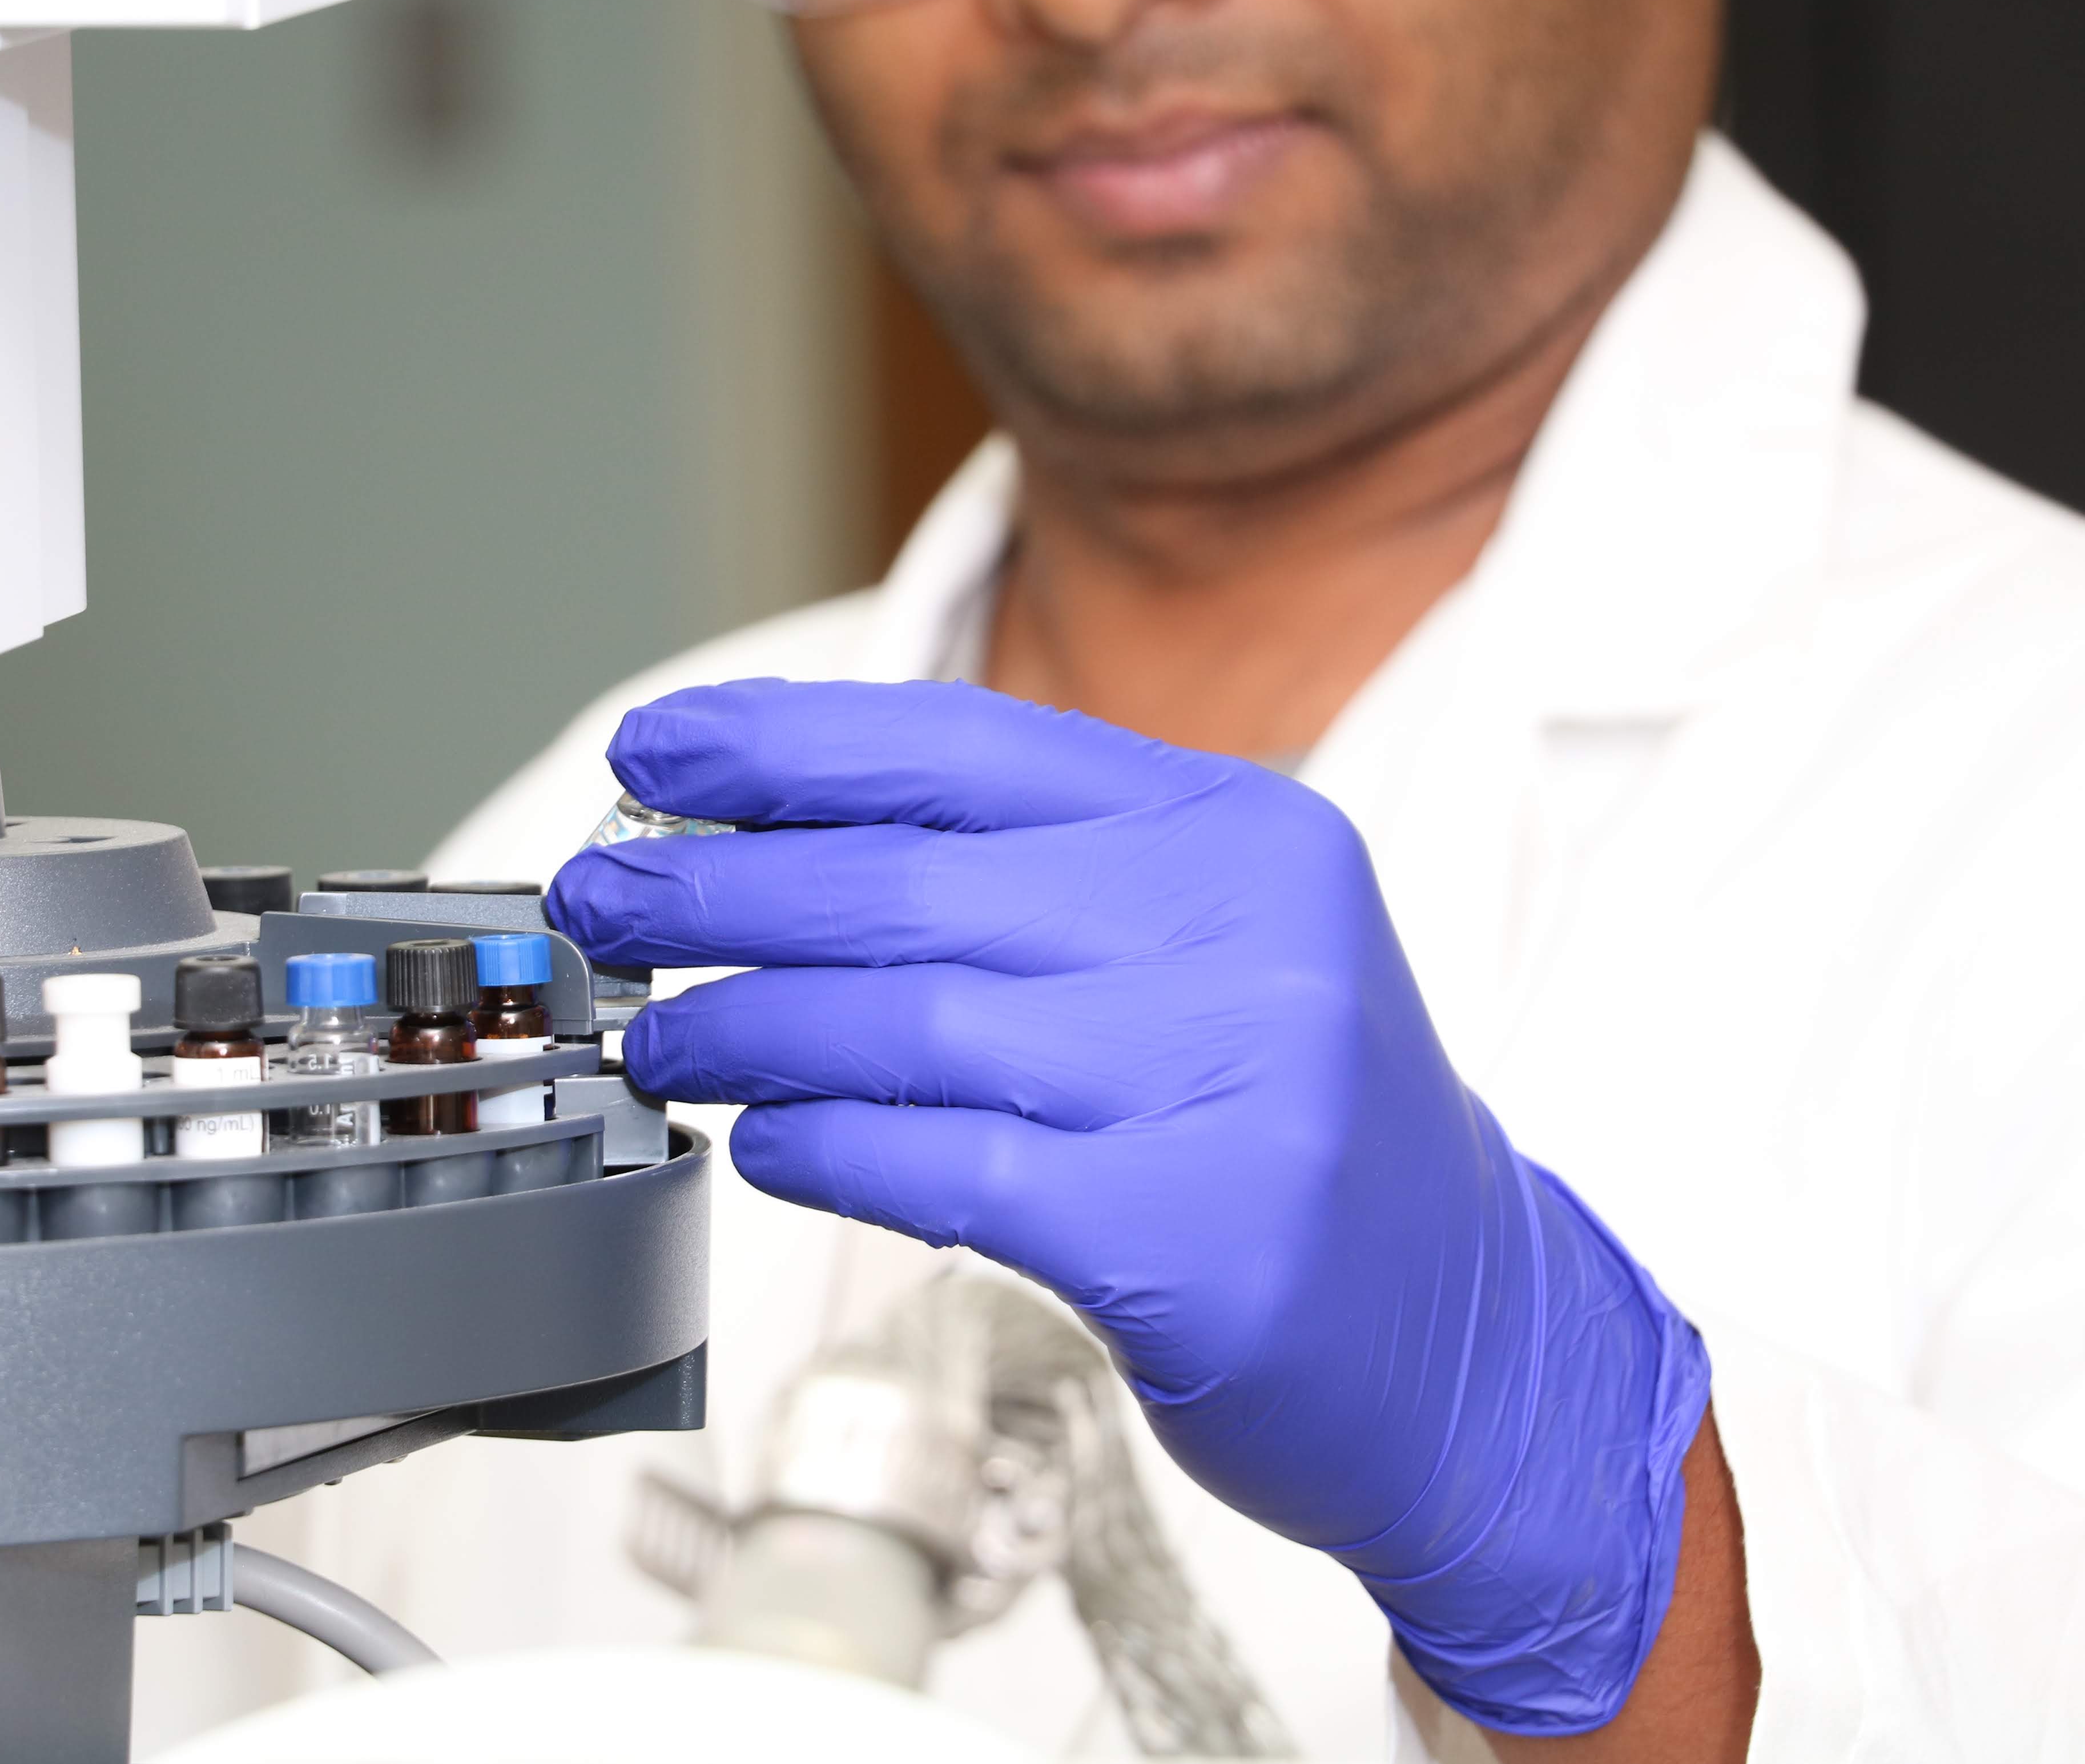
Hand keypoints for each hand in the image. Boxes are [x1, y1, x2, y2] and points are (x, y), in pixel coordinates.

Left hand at [549, 680, 1712, 1735]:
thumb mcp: (1214, 952)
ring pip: (911, 1025)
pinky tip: (765, 1143)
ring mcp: (1234, 1088)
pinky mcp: (1195, 1241)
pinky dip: (828, 1148)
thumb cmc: (1297, 1134)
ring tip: (664, 1041)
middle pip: (912, 885)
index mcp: (1242, 833)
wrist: (1478, 1340)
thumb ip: (1038, 887)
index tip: (661, 756)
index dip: (788, 744)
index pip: (969, 745)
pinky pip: (948, 1167)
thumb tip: (785, 846)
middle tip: (607, 904)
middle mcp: (1249, 938)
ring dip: (746, 1029)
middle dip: (722, 889)